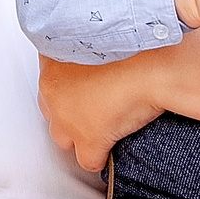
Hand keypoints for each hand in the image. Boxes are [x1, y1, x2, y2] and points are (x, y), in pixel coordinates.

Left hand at [39, 52, 169, 171]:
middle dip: (69, 112)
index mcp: (53, 61)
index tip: (83, 87)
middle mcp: (53, 89)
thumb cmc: (134, 47)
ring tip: (101, 130)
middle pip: (51, 110)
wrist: (151, 65)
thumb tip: (91, 62)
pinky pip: (88, 160)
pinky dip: (100, 158)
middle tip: (93, 106)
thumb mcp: (100, 38)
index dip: (68, 86)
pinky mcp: (88, 138)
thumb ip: (85, 50)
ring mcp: (67, 117)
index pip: (48, 81)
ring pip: (63, 138)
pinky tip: (111, 151)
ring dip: (79, 135)